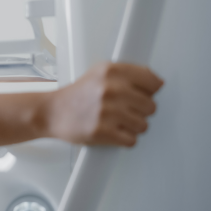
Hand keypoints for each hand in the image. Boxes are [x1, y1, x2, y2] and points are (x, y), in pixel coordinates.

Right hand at [45, 62, 163, 146]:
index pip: (153, 82)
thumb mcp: (100, 73)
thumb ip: (127, 74)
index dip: (150, 91)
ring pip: (143, 125)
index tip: (142, 94)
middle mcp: (111, 89)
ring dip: (133, 126)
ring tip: (117, 121)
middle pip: (151, 106)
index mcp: (112, 71)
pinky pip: (131, 140)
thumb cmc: (78, 94)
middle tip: (126, 110)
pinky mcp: (103, 132)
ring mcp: (107, 111)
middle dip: (141, 110)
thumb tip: (157, 83)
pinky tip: (113, 131)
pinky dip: (124, 139)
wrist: (52, 112)